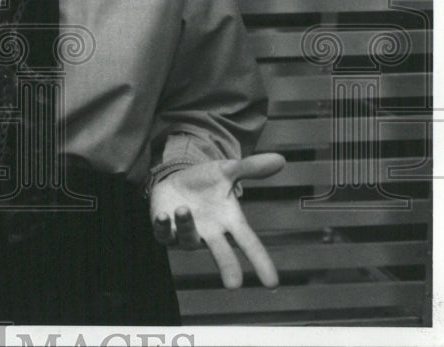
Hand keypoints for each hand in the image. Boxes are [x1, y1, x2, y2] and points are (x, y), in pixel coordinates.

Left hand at [149, 152, 284, 288]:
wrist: (176, 179)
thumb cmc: (206, 181)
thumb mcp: (226, 170)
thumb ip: (250, 168)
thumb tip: (280, 159)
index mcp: (230, 221)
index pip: (249, 244)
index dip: (261, 262)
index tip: (272, 283)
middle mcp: (210, 233)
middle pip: (222, 254)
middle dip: (227, 267)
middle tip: (233, 284)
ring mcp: (187, 233)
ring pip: (189, 240)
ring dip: (186, 227)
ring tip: (183, 210)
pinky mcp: (166, 230)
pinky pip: (164, 235)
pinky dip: (163, 227)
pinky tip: (163, 216)